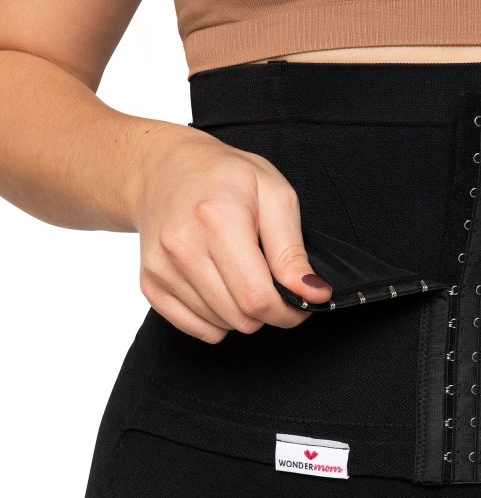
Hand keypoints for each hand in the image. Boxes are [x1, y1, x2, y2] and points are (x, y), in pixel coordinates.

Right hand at [133, 126, 332, 342]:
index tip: (303, 302)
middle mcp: (182, 246)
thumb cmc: (225, 177)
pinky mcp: (150, 283)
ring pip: (220, 326)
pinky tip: (223, 288)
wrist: (165, 169)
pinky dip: (217, 319)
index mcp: (217, 219)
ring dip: (243, 313)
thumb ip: (293, 250)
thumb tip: (313, 294)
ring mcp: (161, 268)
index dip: (289, 311)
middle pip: (240, 317)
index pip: (257, 296)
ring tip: (245, 276)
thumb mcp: (275, 195)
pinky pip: (194, 328)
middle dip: (270, 312)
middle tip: (276, 286)